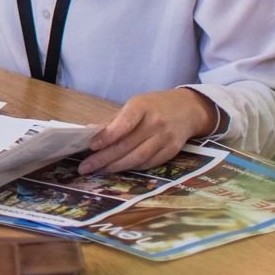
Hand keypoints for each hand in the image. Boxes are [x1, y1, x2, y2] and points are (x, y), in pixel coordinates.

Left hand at [80, 88, 217, 174]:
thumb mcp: (135, 105)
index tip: (92, 146)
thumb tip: (90, 131)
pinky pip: (149, 163)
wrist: (188, 109)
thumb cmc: (155, 106)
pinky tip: (118, 169)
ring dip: (116, 166)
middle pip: (127, 145)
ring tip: (98, 170)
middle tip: (85, 166)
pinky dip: (131, 168)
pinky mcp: (172, 151)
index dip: (108, 136)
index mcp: (142, 107)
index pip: (125, 123)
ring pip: (138, 158)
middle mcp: (156, 123)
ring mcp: (166, 138)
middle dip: (104, 158)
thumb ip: (114, 120)